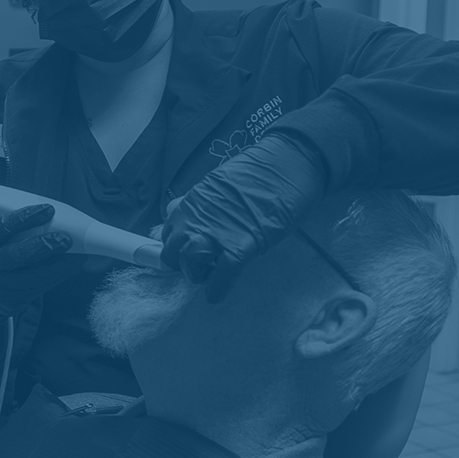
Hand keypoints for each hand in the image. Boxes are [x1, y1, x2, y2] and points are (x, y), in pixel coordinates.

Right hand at [0, 204, 82, 309]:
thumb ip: (16, 232)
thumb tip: (52, 216)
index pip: (2, 228)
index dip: (25, 218)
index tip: (47, 210)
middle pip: (17, 255)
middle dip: (44, 246)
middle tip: (64, 238)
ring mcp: (4, 285)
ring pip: (35, 275)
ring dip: (60, 264)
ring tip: (78, 253)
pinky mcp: (18, 299)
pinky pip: (43, 286)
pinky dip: (60, 273)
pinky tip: (73, 264)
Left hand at [161, 134, 328, 300]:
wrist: (289, 163)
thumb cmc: (260, 170)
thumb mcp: (219, 182)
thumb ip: (200, 202)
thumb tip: (187, 213)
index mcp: (192, 202)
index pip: (169, 232)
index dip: (178, 245)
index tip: (188, 250)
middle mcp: (195, 218)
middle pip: (171, 253)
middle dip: (183, 263)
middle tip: (201, 264)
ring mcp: (215, 233)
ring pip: (189, 266)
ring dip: (197, 275)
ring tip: (211, 274)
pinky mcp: (239, 247)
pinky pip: (219, 277)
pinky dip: (217, 290)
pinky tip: (218, 293)